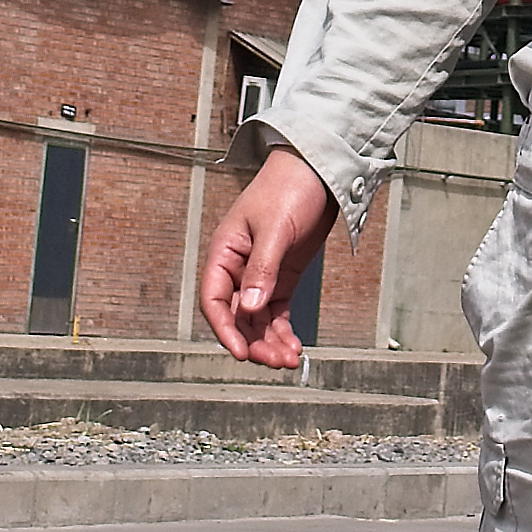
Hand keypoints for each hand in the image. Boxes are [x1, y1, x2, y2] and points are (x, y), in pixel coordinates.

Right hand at [201, 146, 340, 370]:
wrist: (317, 170)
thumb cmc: (289, 187)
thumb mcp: (275, 228)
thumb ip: (262, 268)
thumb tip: (249, 307)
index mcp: (225, 251)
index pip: (214, 299)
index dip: (224, 329)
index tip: (240, 352)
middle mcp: (238, 267)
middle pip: (237, 316)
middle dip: (254, 341)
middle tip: (275, 361)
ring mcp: (260, 273)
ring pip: (257, 319)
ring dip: (270, 341)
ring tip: (289, 359)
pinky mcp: (282, 276)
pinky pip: (276, 312)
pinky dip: (282, 330)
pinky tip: (293, 346)